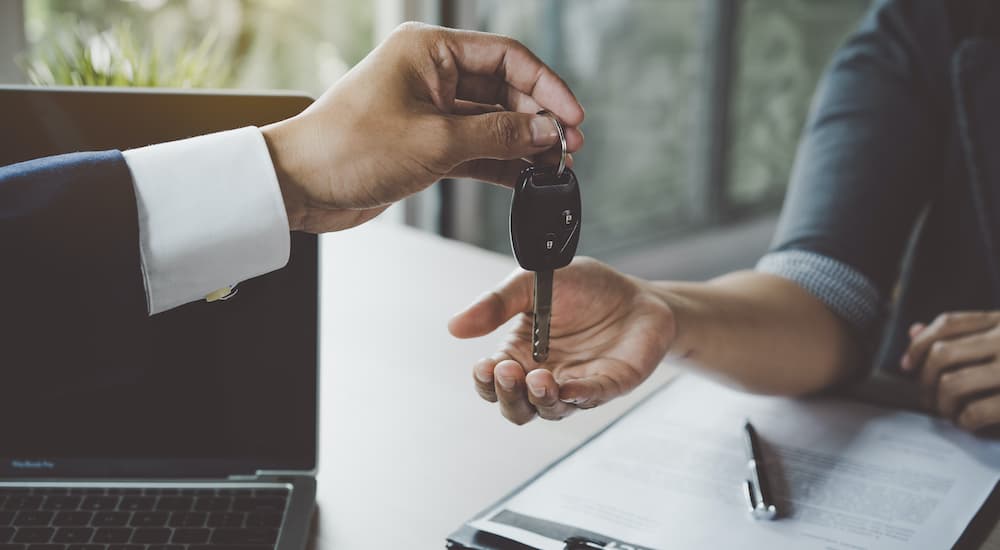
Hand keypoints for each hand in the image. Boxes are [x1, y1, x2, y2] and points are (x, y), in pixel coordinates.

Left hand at [261, 22, 584, 232]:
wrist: (299, 186)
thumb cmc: (349, 148)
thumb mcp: (435, 142)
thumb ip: (498, 135)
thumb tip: (545, 133)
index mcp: (430, 50)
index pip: (506, 58)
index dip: (546, 86)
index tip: (573, 117)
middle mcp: (431, 74)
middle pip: (504, 90)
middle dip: (538, 119)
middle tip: (567, 148)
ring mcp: (429, 110)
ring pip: (492, 122)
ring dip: (523, 143)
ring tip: (554, 166)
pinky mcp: (425, 144)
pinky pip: (475, 148)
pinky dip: (500, 162)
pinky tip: (526, 178)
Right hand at [448, 258, 673, 424]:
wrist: (637, 293)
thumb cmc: (583, 288)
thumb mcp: (532, 283)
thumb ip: (496, 304)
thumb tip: (455, 327)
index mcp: (520, 354)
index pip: (492, 381)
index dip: (484, 381)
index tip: (484, 365)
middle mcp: (544, 376)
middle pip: (515, 407)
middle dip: (506, 395)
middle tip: (507, 371)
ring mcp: (575, 386)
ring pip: (548, 410)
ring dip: (539, 399)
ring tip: (538, 378)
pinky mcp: (607, 386)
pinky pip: (589, 399)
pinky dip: (577, 397)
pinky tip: (568, 389)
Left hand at [901, 311, 999, 430]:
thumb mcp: (999, 342)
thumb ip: (962, 335)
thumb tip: (914, 331)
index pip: (947, 323)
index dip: (918, 345)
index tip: (907, 366)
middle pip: (942, 353)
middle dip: (926, 381)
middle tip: (928, 399)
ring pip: (951, 383)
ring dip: (942, 404)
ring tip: (948, 413)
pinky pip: (974, 411)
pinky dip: (964, 421)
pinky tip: (968, 423)